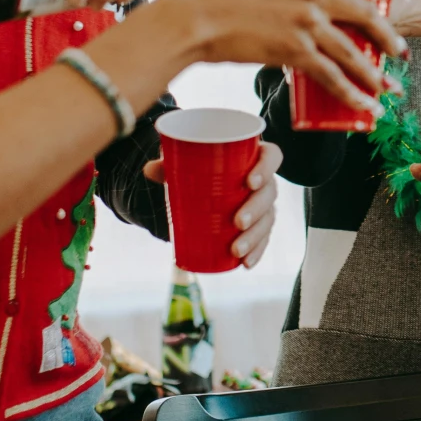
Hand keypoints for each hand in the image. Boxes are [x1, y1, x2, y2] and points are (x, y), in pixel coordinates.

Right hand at [144, 0, 405, 107]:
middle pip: (366, 12)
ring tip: (389, 88)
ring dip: (376, 73)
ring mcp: (305, 22)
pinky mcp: (294, 50)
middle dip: (390, 36)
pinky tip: (365, 105)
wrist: (199, 17)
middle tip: (401, 52)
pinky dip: (352, 93)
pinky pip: (332, 76)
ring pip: (354, 51)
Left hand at [145, 141, 282, 267]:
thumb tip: (149, 170)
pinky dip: (256, 252)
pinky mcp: (259, 225)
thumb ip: (170, 166)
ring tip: (235, 250)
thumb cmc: (202, 169)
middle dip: (256, 210)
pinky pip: (263, 239)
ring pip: (267, 220)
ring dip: (255, 237)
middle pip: (270, 193)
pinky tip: (245, 264)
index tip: (250, 182)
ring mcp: (264, 205)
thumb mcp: (187, 164)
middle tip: (238, 222)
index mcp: (254, 157)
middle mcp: (265, 181)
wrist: (206, 187)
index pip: (271, 157)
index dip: (266, 168)